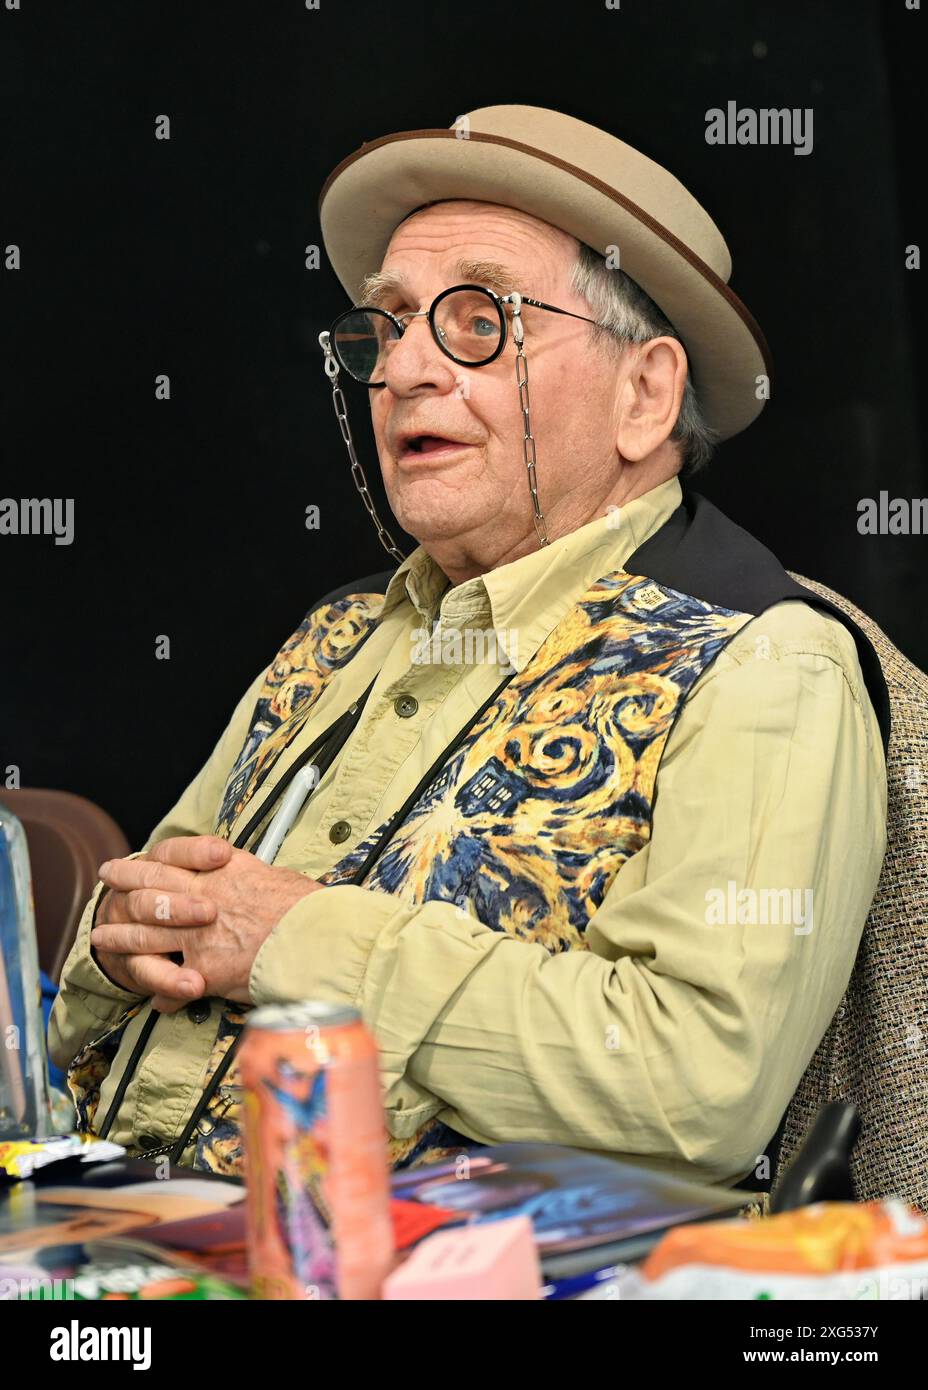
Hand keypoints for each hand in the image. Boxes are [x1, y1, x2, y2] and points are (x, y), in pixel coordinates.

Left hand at [91, 835, 322, 1009]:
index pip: (171, 860)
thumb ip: (250, 878)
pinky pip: (173, 984)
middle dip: (123, 887)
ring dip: (121, 938)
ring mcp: (199, 936)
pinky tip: (156, 999)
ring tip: (103, 938)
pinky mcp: (205, 971)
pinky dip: (162, 993)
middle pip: (148, 891)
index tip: (127, 863)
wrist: (318, 938)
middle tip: (106, 881)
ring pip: (146, 935)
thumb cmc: (308, 908)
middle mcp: (203, 899)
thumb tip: (242, 878)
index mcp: (223, 873)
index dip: (144, 863)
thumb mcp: (276, 877)